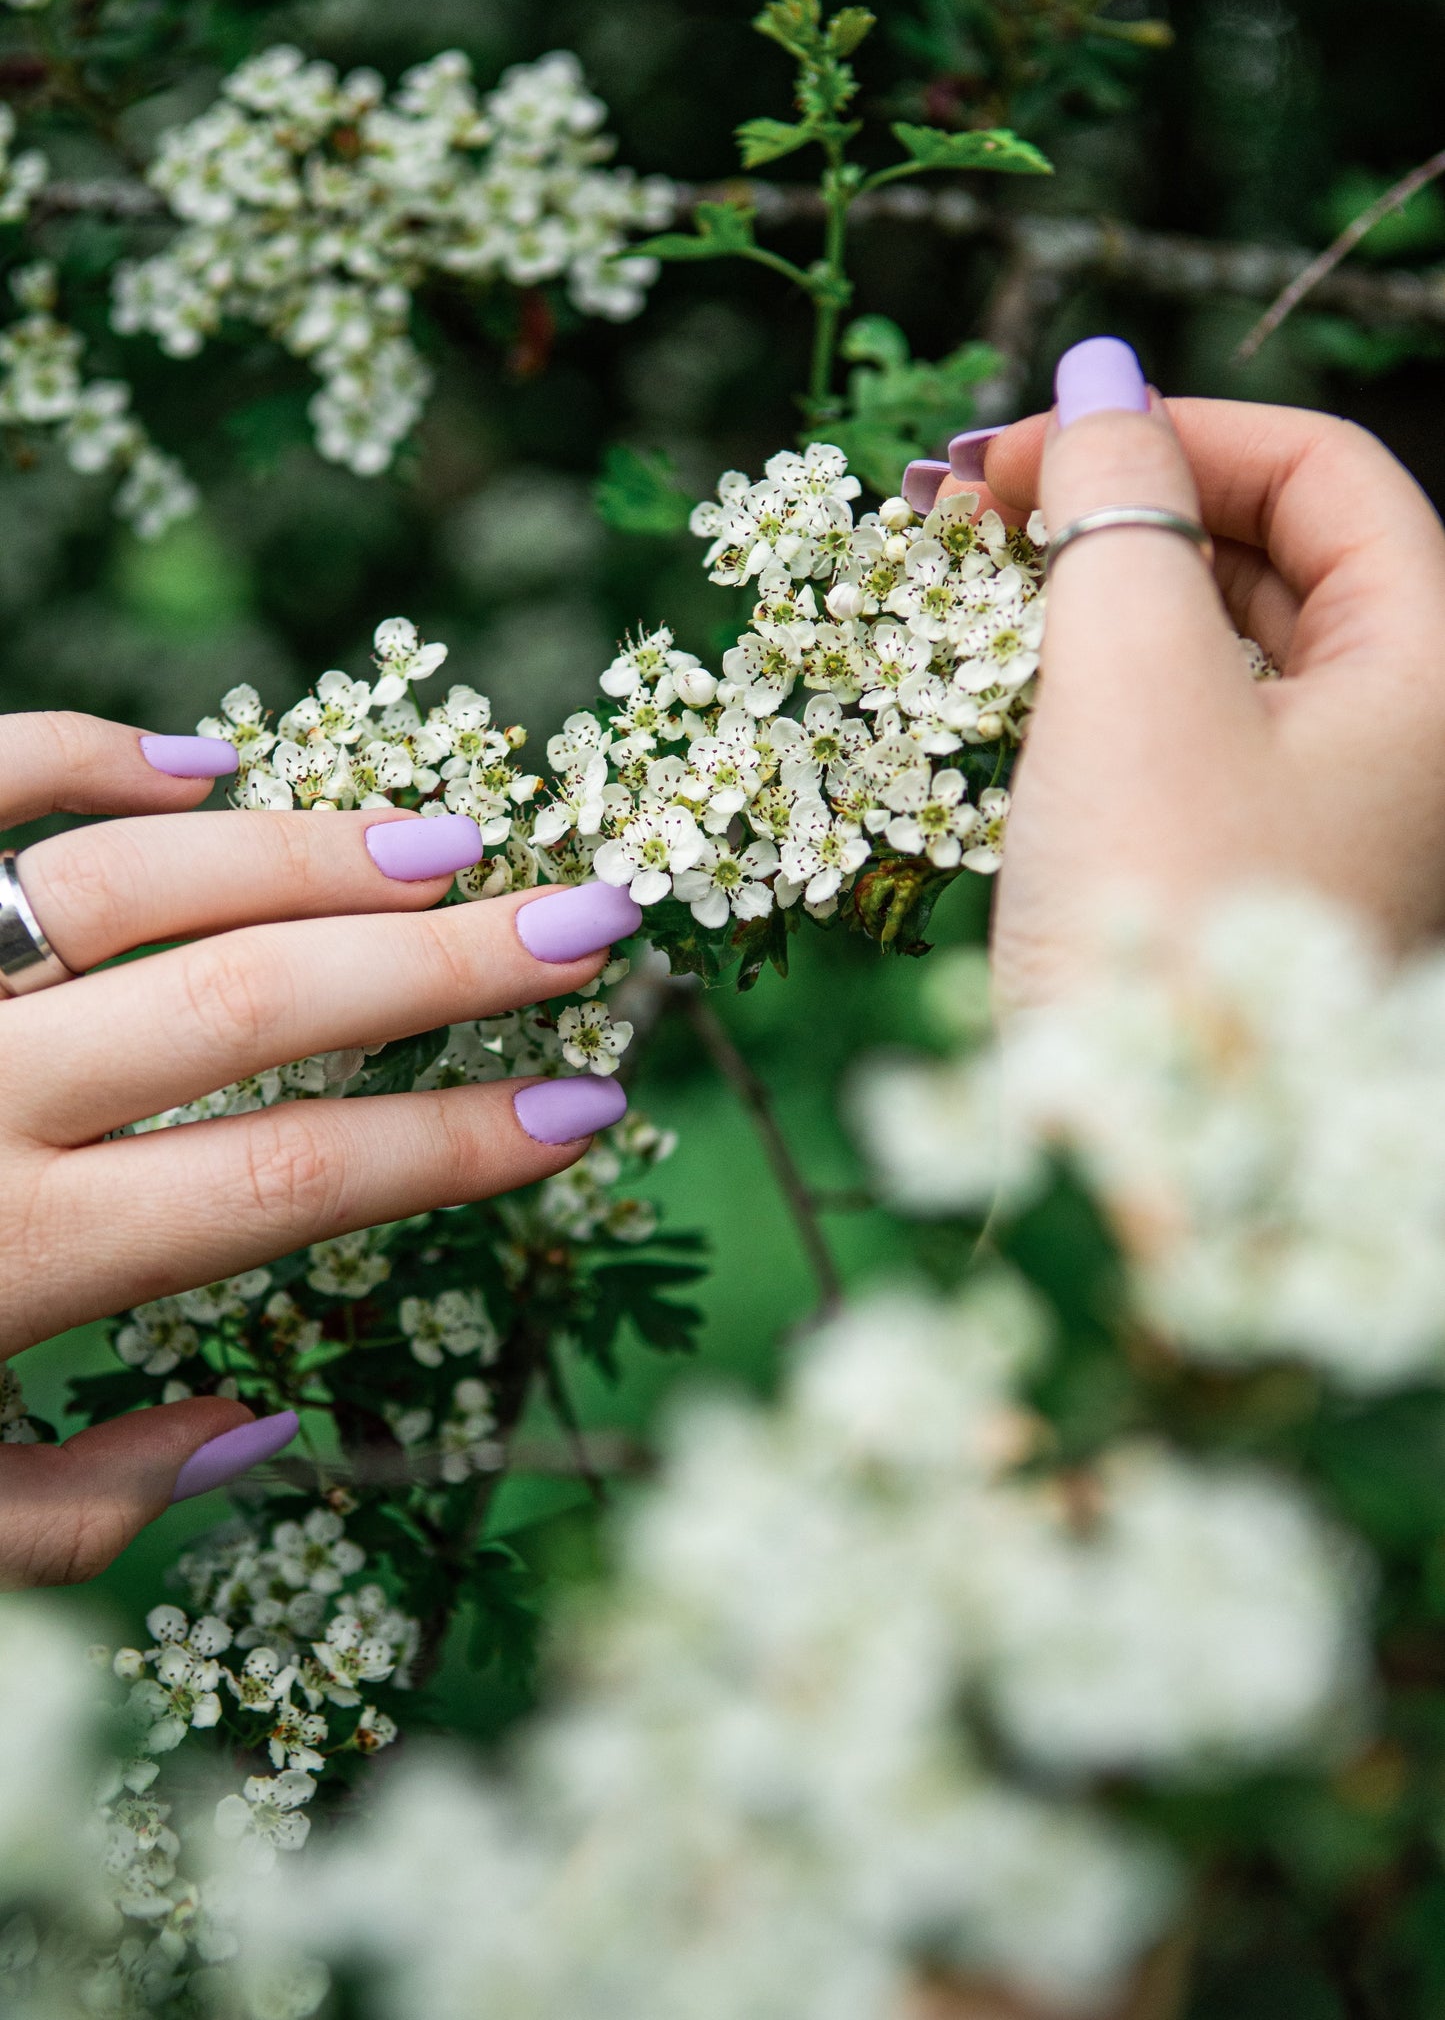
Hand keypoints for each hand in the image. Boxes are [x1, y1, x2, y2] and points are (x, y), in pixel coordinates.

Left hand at [0, 712, 639, 1585]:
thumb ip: (78, 1513)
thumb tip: (263, 1426)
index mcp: (8, 1263)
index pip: (299, 1179)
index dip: (461, 1144)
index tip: (586, 1107)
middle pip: (262, 1002)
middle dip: (450, 963)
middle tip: (592, 919)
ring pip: (138, 876)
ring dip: (309, 852)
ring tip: (445, 845)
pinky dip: (83, 759)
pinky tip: (201, 767)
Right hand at [926, 339, 1444, 1007]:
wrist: (1139, 1192)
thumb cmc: (1157, 924)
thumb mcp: (1134, 686)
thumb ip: (1117, 510)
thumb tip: (1100, 377)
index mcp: (1433, 676)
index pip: (1325, 475)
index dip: (1170, 429)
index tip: (1011, 449)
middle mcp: (1406, 743)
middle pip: (1278, 556)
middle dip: (1122, 508)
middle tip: (963, 511)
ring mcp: (1332, 822)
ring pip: (1224, 650)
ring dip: (1098, 598)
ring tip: (963, 589)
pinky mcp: (1247, 887)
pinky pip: (1188, 742)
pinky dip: (1099, 694)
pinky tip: (1006, 695)